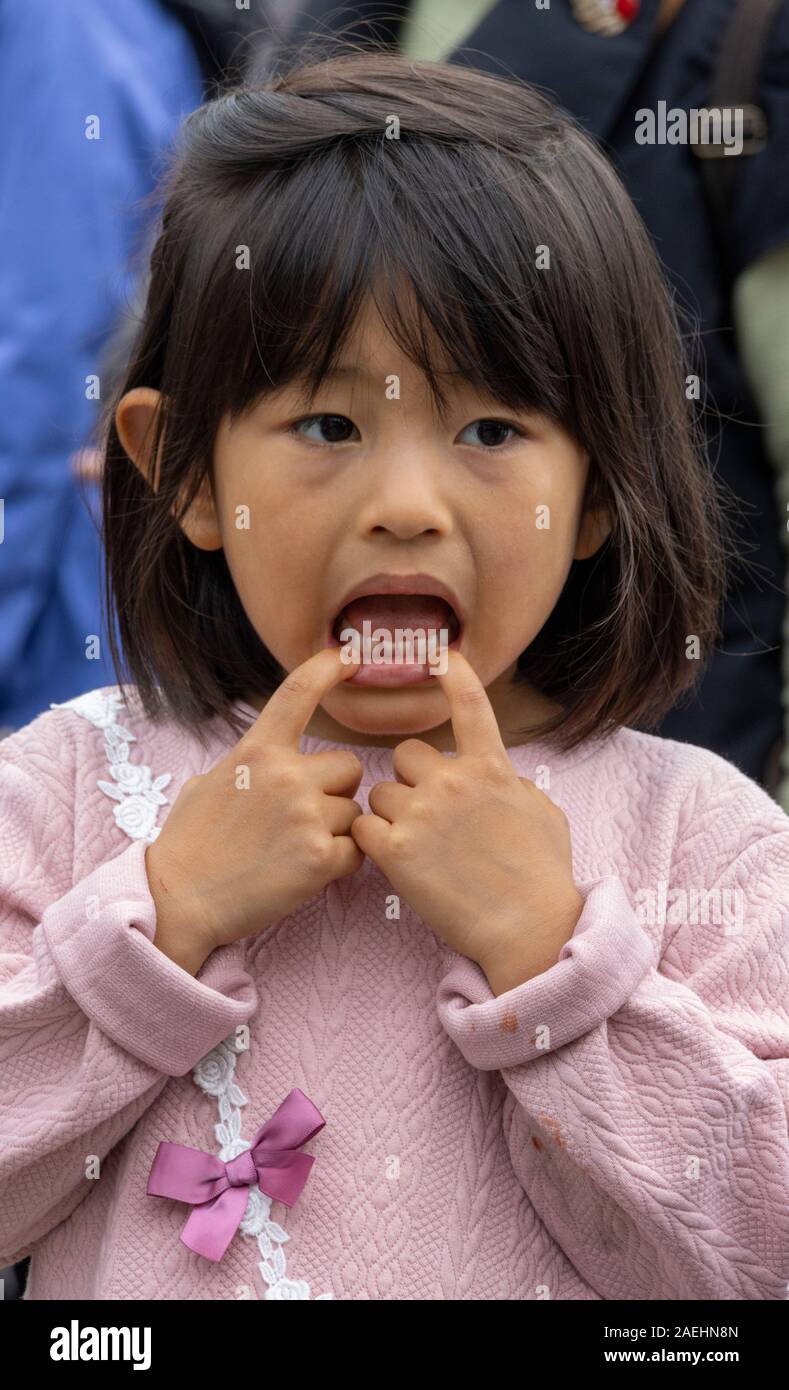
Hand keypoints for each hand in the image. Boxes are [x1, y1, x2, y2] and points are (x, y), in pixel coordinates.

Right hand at [146, 647, 365, 957]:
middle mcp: (287, 776)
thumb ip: (247, 765)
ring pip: (354, 812)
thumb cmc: (188, 844)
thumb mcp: (208, 783)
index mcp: (257, 752)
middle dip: (336, 791)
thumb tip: (265, 760)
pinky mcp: (320, 858)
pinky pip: (357, 851)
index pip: (298, 695)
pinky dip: (339, 863)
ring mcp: (306, 816)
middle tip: (304, 818)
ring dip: (336, 830)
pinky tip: (304, 872)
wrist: (179, 900)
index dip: (327, 669)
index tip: (347, 654)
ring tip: (294, 851)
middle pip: (348, 769)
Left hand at [350, 650, 583, 993]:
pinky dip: (372, 843)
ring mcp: (422, 814)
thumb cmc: (544, 877)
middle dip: (411, 781)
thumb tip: (494, 774)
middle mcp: (453, 782)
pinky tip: (395, 862)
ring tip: (419, 851)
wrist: (529, 928)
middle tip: (429, 819)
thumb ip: (510, 784)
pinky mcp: (396, 851)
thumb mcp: (543, 814)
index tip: (440, 655)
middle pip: (405, 757)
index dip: (454, 676)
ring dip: (391, 816)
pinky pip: (363, 828)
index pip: (469, 707)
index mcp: (492, 769)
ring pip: (381, 794)